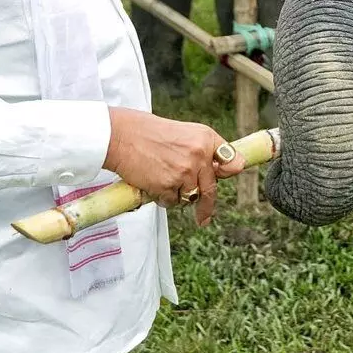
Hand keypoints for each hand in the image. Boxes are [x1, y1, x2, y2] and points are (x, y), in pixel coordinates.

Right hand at [102, 108, 243, 224]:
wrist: (121, 136)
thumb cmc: (148, 133)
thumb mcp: (184, 133)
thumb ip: (201, 150)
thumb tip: (218, 171)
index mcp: (206, 138)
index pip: (232, 160)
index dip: (229, 171)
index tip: (227, 179)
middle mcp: (200, 154)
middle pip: (212, 189)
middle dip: (207, 206)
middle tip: (204, 218)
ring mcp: (185, 172)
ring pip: (190, 198)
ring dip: (178, 196)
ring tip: (161, 180)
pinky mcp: (169, 186)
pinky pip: (172, 202)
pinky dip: (163, 198)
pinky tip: (152, 184)